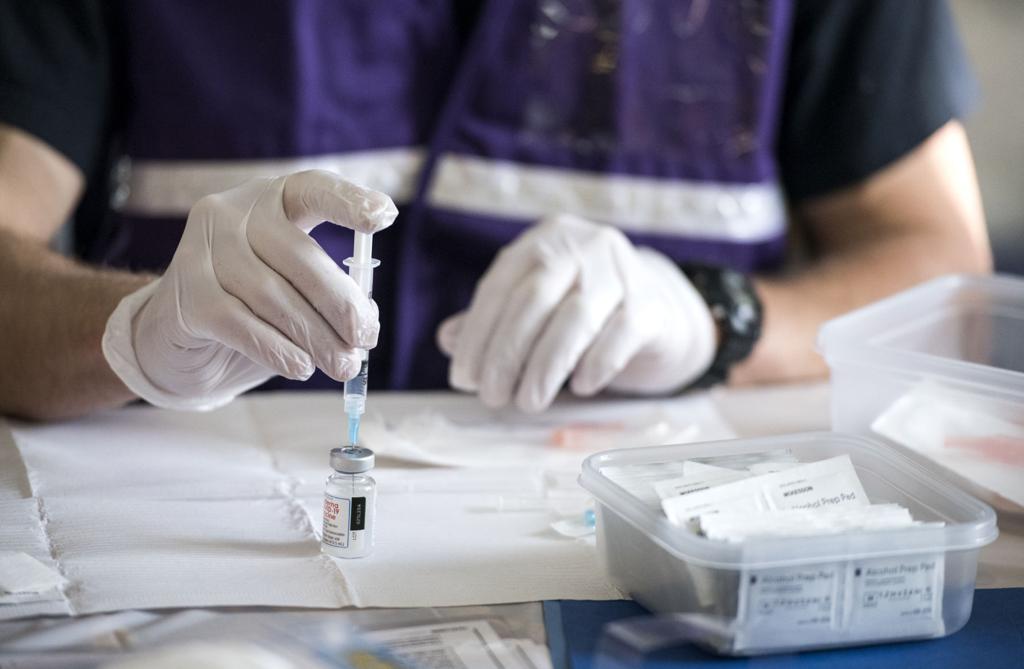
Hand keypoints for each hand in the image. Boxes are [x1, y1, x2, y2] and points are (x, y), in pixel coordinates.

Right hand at [103, 170, 396, 409]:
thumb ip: (326, 294)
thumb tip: (365, 322)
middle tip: (366, 338)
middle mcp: (231, 214)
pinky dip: (277, 350)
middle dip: (340, 303)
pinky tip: (301, 368)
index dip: (347, 201)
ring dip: (316, 337)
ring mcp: (202, 251)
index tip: (384, 216)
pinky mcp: (186, 295)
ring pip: (272, 296)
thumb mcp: (292, 288)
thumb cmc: (249, 305)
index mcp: (269, 200)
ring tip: (343, 365)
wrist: (173, 334)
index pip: (311, 188)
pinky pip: (241, 324)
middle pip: (298, 254)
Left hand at [437, 215, 716, 411]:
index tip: (464, 379)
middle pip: (534, 299)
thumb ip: (493, 320)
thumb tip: (448, 339)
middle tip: (492, 397)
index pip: (500, 286)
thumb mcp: (537, 307)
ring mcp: (622, 272)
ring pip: (575, 318)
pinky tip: (579, 388)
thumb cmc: (585, 310)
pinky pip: (620, 335)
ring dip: (545, 366)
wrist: (660, 311)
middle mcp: (583, 246)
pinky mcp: (652, 305)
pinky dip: (595, 363)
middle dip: (506, 354)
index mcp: (545, 241)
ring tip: (528, 402)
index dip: (477, 334)